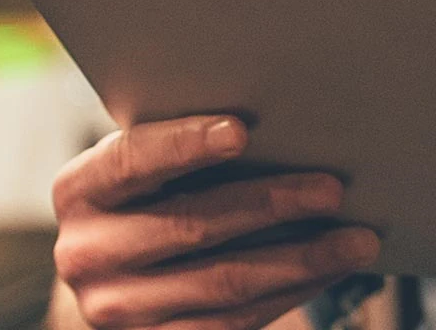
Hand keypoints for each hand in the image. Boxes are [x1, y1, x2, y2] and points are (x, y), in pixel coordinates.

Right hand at [52, 115, 380, 328]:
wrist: (116, 284)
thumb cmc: (150, 203)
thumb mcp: (145, 172)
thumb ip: (183, 149)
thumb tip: (282, 126)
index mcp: (78, 191)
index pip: (130, 161)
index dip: (184, 145)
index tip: (241, 130)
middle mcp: (85, 255)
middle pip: (190, 225)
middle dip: (270, 204)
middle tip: (333, 189)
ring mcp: (117, 310)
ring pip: (223, 283)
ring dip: (301, 259)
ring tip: (357, 239)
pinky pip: (234, 323)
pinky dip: (291, 292)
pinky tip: (329, 270)